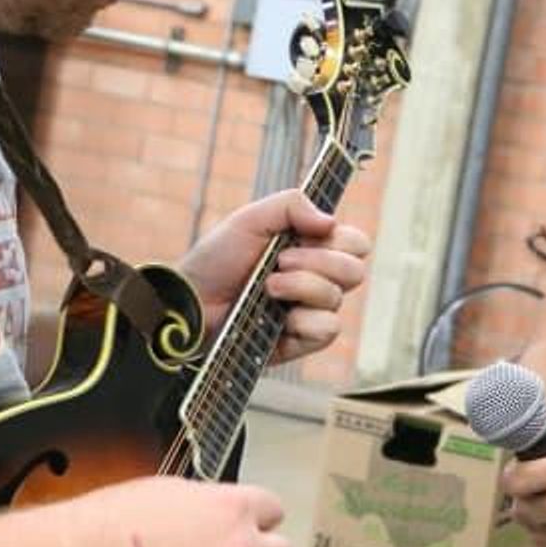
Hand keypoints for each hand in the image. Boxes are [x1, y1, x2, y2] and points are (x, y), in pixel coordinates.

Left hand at [181, 190, 370, 363]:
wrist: (189, 302)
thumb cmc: (215, 261)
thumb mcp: (250, 220)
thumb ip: (291, 204)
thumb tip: (331, 221)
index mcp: (312, 249)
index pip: (357, 244)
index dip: (339, 240)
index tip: (304, 237)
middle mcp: (318, 280)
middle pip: (354, 271)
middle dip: (318, 262)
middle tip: (280, 262)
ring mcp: (310, 312)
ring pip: (337, 298)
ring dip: (301, 287)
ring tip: (267, 287)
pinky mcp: (302, 341)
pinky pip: (327, 329)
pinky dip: (304, 320)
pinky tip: (280, 317)